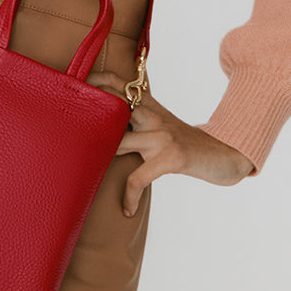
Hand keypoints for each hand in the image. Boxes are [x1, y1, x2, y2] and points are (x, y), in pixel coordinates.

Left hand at [86, 70, 255, 215]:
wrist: (222, 155)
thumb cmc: (185, 144)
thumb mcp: (162, 125)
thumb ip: (137, 122)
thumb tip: (107, 130)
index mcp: (149, 106)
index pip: (119, 84)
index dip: (97, 81)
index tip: (76, 84)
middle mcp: (152, 114)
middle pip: (112, 108)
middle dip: (90, 119)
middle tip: (68, 130)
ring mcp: (161, 134)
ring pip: (118, 143)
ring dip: (102, 159)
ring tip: (89, 175)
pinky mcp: (170, 156)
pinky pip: (138, 176)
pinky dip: (130, 195)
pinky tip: (128, 209)